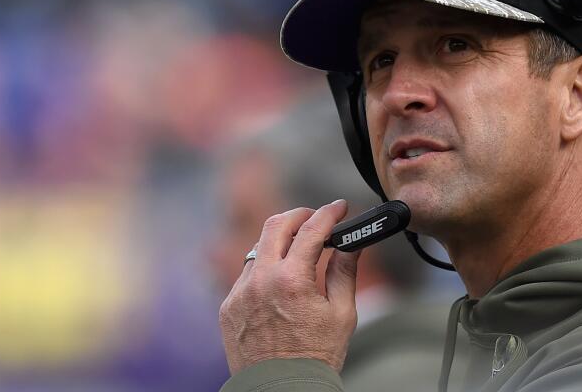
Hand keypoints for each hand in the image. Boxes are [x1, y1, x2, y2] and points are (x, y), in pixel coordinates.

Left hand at [219, 200, 360, 373]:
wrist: (282, 390)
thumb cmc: (317, 356)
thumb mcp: (341, 313)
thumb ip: (345, 271)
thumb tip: (352, 243)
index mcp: (291, 281)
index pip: (312, 230)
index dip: (329, 213)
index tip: (340, 207)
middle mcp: (261, 281)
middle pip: (276, 225)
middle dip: (299, 215)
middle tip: (316, 217)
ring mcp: (239, 293)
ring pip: (258, 248)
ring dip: (280, 242)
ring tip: (299, 250)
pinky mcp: (228, 306)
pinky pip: (246, 274)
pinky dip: (265, 268)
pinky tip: (279, 279)